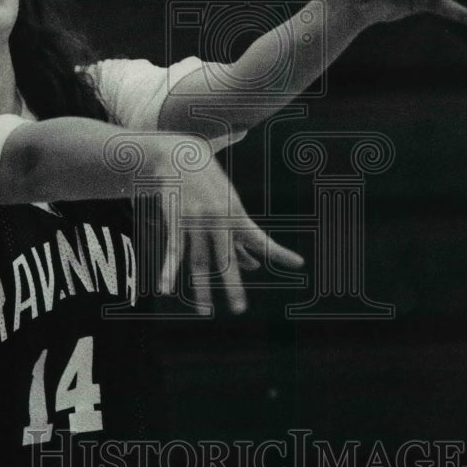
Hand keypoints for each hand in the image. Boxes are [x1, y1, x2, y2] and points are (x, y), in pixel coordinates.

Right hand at [157, 155, 303, 315]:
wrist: (179, 154)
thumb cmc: (209, 182)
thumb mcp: (228, 202)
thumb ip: (238, 234)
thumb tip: (252, 264)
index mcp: (236, 213)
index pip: (261, 239)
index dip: (280, 253)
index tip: (299, 264)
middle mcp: (218, 220)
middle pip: (225, 260)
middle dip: (232, 286)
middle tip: (239, 310)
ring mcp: (195, 221)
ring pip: (198, 262)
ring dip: (201, 289)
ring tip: (204, 311)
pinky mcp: (175, 221)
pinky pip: (172, 252)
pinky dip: (168, 271)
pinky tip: (166, 289)